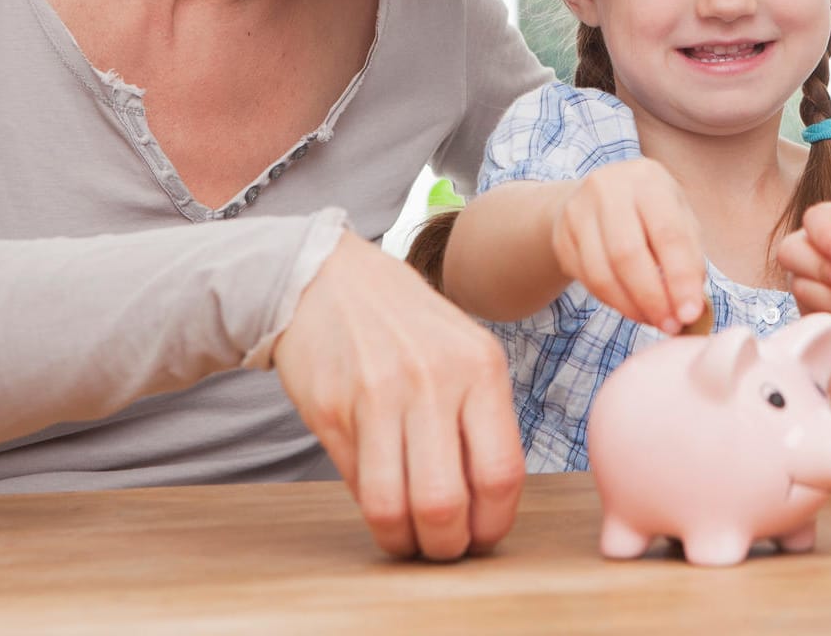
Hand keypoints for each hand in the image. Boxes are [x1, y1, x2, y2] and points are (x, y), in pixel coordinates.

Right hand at [272, 232, 523, 560]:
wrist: (329, 282)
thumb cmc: (409, 326)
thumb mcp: (467, 352)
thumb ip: (483, 418)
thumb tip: (490, 502)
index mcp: (482, 369)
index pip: (501, 473)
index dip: (493, 523)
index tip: (483, 536)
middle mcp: (433, 382)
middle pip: (446, 501)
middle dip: (447, 545)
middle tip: (444, 548)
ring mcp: (378, 397)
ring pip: (395, 506)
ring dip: (405, 541)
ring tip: (410, 539)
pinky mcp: (332, 411)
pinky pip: (357, 485)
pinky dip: (373, 509)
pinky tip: (383, 504)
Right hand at [549, 159, 706, 333]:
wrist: (597, 196)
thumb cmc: (651, 212)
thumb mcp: (678, 219)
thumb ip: (689, 258)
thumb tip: (693, 307)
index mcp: (648, 179)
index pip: (668, 234)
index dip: (680, 278)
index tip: (691, 314)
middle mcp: (608, 188)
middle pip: (628, 255)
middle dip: (653, 298)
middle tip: (671, 325)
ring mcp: (577, 211)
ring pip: (602, 273)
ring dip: (632, 307)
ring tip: (655, 320)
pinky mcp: (561, 236)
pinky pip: (587, 281)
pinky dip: (614, 302)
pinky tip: (633, 308)